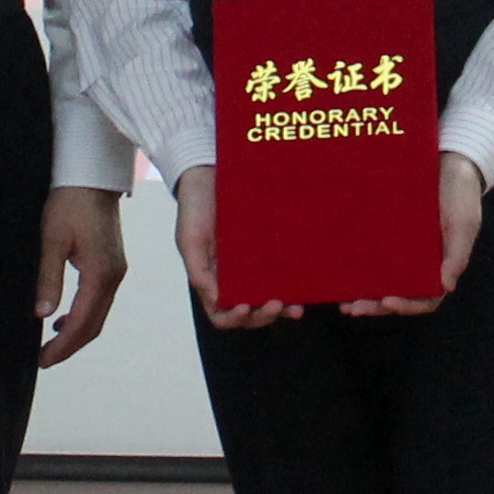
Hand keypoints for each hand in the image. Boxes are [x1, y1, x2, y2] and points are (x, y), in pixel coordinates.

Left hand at [33, 184, 128, 366]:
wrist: (91, 178)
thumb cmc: (70, 203)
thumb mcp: (52, 240)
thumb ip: (49, 278)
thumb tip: (43, 314)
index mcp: (100, 273)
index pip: (82, 322)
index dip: (63, 346)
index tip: (43, 360)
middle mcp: (114, 277)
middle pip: (94, 325)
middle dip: (70, 346)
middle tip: (44, 359)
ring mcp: (116, 271)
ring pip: (98, 314)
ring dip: (77, 333)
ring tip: (51, 344)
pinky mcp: (112, 265)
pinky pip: (100, 301)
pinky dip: (83, 316)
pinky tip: (64, 318)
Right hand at [177, 165, 300, 328]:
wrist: (209, 175)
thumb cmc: (195, 208)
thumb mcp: (189, 240)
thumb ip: (199, 273)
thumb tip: (218, 302)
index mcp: (210, 280)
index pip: (221, 314)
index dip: (234, 318)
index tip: (245, 307)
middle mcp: (232, 278)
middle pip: (249, 313)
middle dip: (263, 315)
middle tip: (278, 304)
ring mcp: (251, 266)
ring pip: (267, 298)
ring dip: (281, 309)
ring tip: (297, 307)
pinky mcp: (267, 251)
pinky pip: (280, 274)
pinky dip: (291, 285)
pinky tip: (303, 286)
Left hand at [343, 156, 486, 316]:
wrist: (448, 160)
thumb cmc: (461, 195)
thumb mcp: (464, 223)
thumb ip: (458, 255)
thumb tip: (447, 287)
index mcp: (441, 266)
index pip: (425, 298)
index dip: (407, 306)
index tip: (387, 301)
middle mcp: (420, 264)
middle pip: (399, 294)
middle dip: (376, 305)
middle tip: (353, 308)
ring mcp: (403, 251)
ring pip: (383, 281)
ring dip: (365, 294)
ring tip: (343, 301)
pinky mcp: (388, 235)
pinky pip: (373, 256)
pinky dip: (358, 268)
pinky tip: (339, 271)